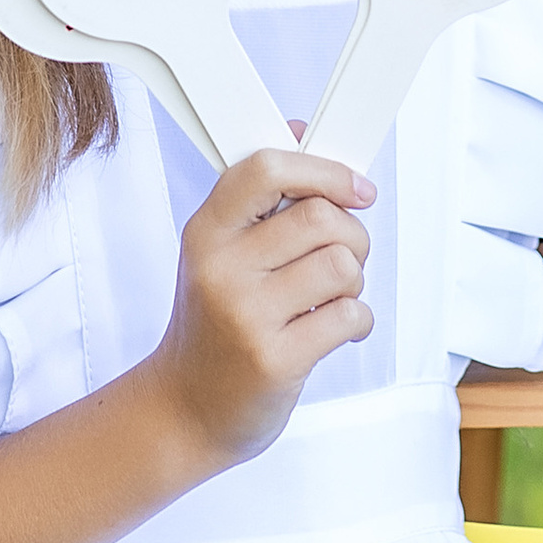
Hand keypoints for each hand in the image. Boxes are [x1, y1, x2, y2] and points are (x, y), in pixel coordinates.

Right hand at [144, 149, 375, 471]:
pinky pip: (351, 315)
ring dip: (354, 281)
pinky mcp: (276, 359)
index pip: (265, 169)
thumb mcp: (221, 255)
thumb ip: (262, 199)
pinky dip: (356, 321)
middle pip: (321, 217)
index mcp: (207, 232)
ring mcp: (246, 315)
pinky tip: (331, 331)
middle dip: (352, 234)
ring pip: (343, 264)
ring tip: (329, 299)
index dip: (323, 170)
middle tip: (342, 257)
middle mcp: (220, 269)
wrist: (186, 411)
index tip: (356, 187)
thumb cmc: (215, 325)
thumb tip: (300, 130)